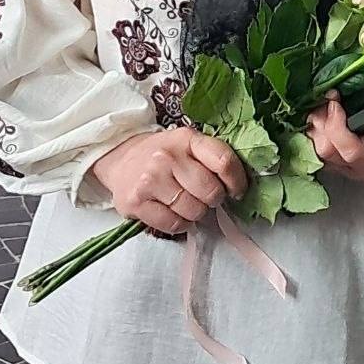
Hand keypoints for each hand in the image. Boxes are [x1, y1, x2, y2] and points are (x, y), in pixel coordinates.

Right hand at [91, 127, 247, 234]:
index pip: (224, 161)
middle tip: (207, 197)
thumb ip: (213, 158)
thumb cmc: (165, 155)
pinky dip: (180, 224)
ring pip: (194, 211)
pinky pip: (173, 224)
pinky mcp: (136, 202)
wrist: (122, 159)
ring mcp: (150, 180)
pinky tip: (175, 212)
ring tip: (188, 203)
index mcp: (187, 139)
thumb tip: (242, 185)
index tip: (237, 190)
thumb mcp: (189, 144)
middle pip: (211, 191)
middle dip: (214, 199)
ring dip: (197, 213)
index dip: (237, 181)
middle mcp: (167, 157)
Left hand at [306, 73, 363, 191]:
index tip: (335, 101)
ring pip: (320, 156)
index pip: (352, 150)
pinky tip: (322, 119)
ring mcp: (355, 169)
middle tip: (325, 98)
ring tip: (323, 105)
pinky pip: (323, 157)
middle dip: (320, 124)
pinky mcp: (349, 168)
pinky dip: (317, 137)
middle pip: (327, 152)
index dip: (336, 127)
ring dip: (315, 130)